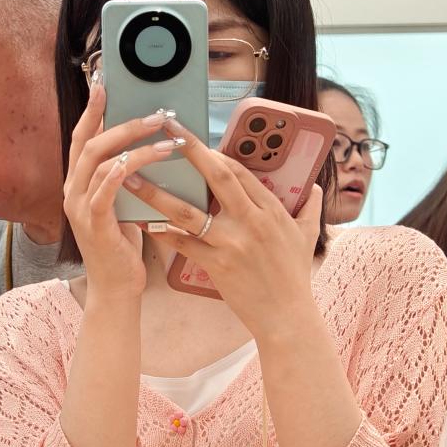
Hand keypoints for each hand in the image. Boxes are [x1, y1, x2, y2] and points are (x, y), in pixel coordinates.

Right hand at [63, 83, 182, 305]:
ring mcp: (79, 206)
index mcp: (78, 182)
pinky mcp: (93, 223)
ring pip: (99, 160)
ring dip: (133, 143)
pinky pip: (104, 189)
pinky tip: (141, 161)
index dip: (92, 110)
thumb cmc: (123, 244)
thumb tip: (148, 143)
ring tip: (166, 136)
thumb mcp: (124, 202)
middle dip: (122, 121)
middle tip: (154, 112)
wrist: (116, 287)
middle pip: (89, 142)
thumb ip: (126, 176)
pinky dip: (122, 171)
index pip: (81, 137)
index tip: (103, 83)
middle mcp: (73, 190)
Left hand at [129, 118, 321, 338]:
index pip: (240, 171)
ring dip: (157, 192)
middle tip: (165, 128)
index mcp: (271, 210)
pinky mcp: (216, 265)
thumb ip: (311, 208)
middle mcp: (251, 221)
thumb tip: (316, 187)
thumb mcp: (308, 237)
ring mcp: (232, 243)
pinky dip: (161, 232)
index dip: (214, 152)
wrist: (287, 317)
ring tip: (131, 176)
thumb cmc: (295, 276)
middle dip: (190, 150)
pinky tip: (141, 221)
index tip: (192, 137)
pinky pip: (182, 243)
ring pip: (188, 211)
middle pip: (217, 177)